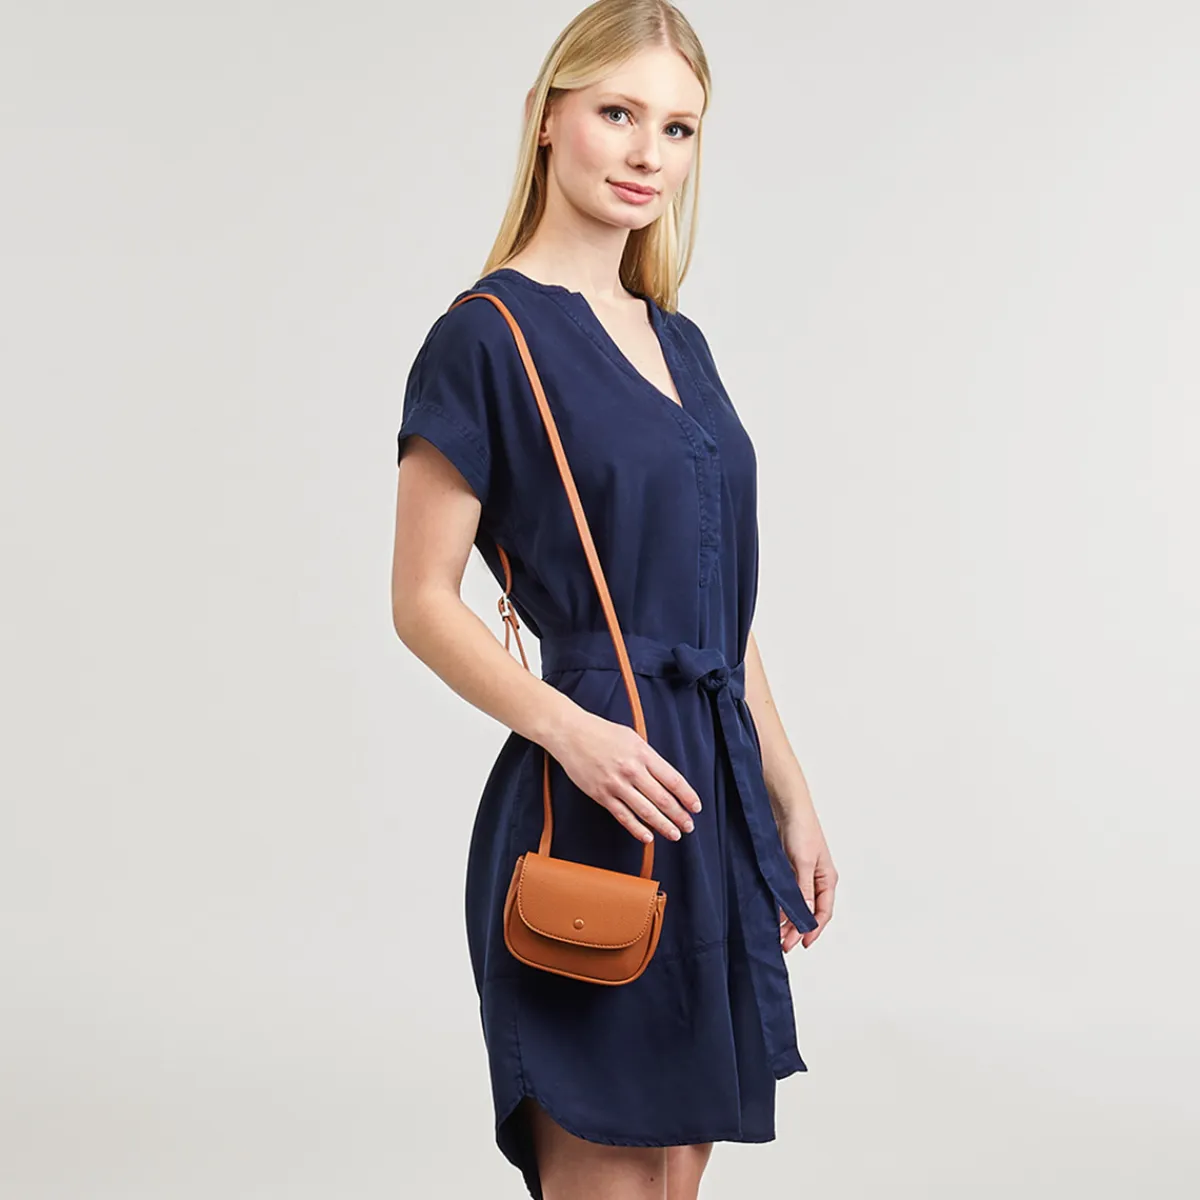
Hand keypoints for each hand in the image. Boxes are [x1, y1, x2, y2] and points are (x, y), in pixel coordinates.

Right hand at [548, 709, 703, 843]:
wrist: (570, 733)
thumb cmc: (601, 732)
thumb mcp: (632, 737)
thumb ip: (649, 757)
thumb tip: (666, 778)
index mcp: (643, 754)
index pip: (673, 780)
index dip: (687, 796)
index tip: (696, 807)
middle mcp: (632, 770)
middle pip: (663, 799)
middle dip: (679, 815)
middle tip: (689, 826)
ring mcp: (616, 784)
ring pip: (646, 811)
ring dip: (664, 825)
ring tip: (675, 834)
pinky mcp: (601, 795)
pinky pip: (623, 816)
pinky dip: (637, 829)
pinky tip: (648, 837)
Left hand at [777, 809, 836, 950]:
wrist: (786, 804)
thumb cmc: (801, 828)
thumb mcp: (804, 862)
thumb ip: (803, 890)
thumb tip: (806, 917)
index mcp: (827, 878)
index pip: (823, 912)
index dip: (813, 930)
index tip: (801, 944)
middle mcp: (815, 878)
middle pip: (809, 911)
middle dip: (797, 929)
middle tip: (784, 944)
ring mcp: (800, 873)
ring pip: (796, 904)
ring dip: (787, 919)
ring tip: (776, 933)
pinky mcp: (786, 867)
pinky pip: (785, 892)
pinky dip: (779, 904)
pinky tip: (771, 913)